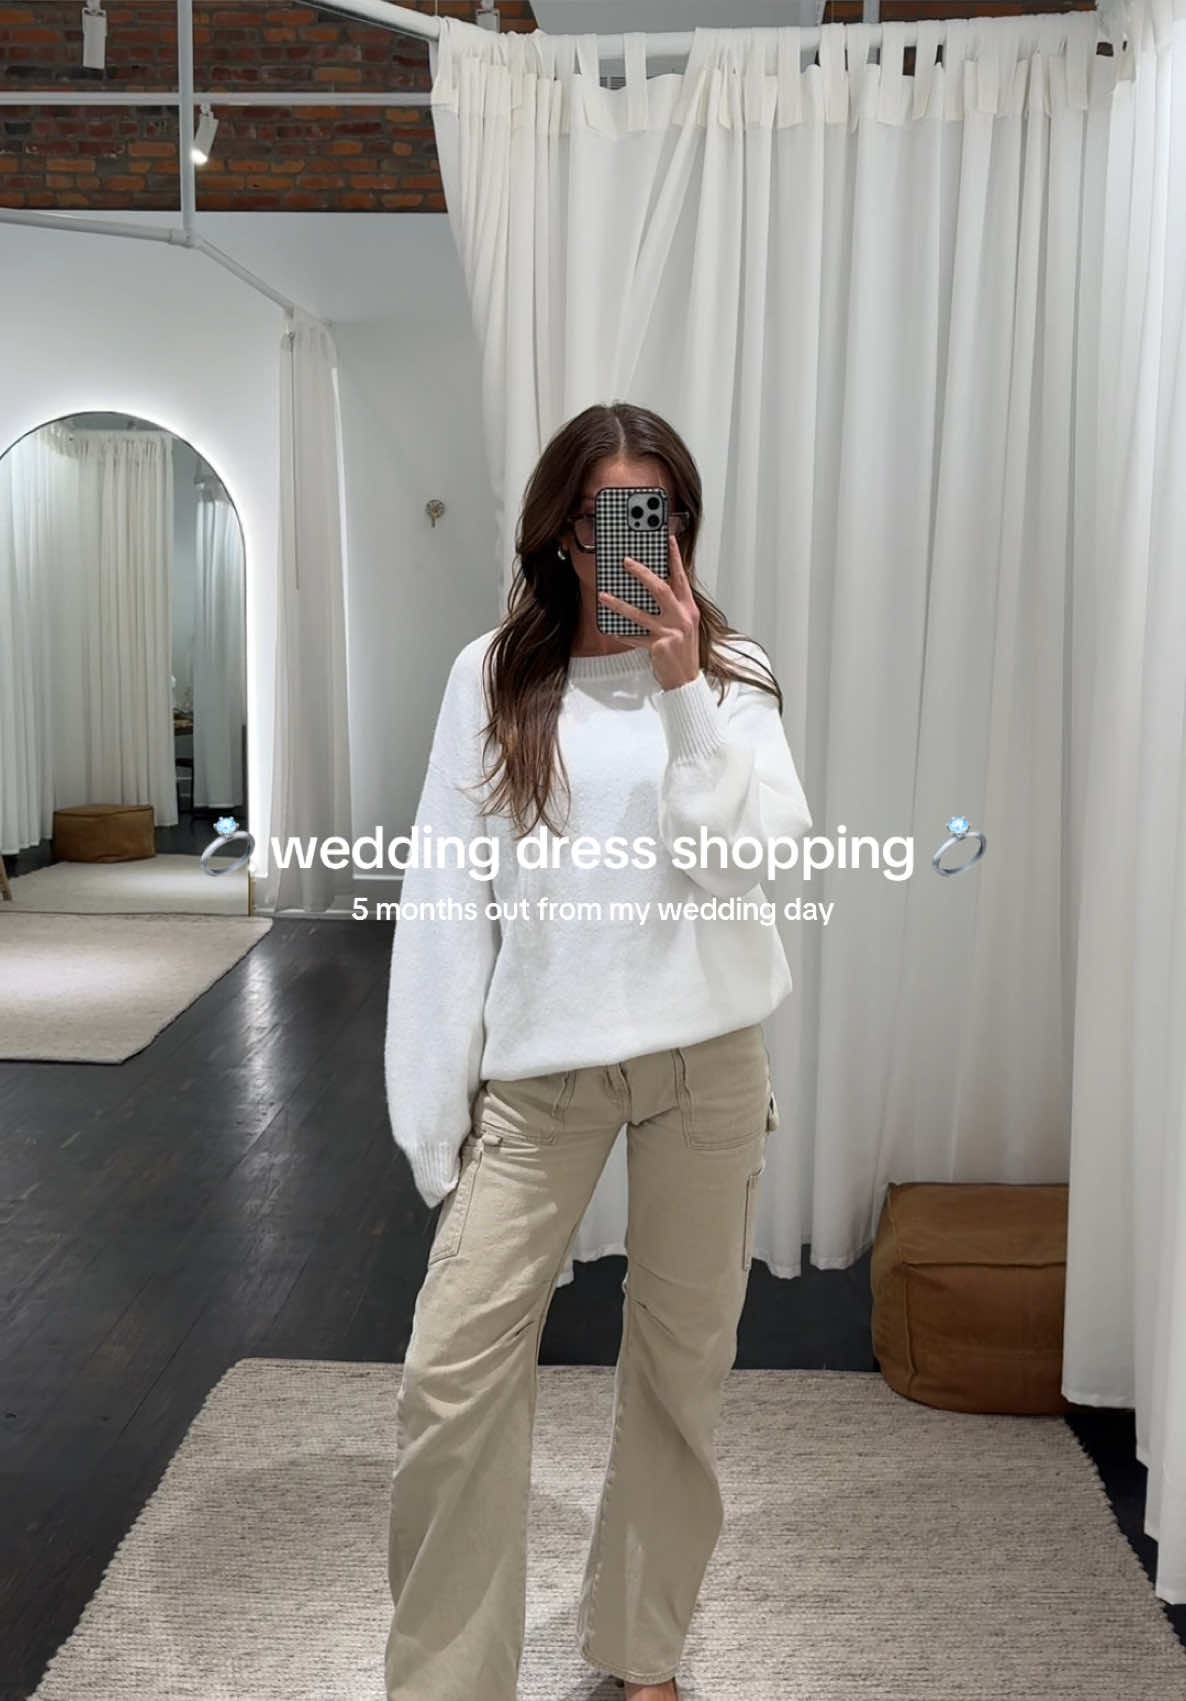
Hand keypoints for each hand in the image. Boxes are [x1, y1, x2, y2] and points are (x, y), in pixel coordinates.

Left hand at [596, 531, 700, 690]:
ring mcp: (671, 632)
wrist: (687, 679)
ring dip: (619, 604)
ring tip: (603, 595)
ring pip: (640, 613)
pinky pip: (635, 637)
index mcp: (689, 609)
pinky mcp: (659, 646)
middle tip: (626, 562)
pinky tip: (611, 628)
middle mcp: (682, 617)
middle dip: (641, 573)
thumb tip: (654, 586)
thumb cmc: (683, 651)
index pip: (681, 578)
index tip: (668, 540)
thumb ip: (673, 606)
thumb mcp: (684, 624)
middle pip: (660, 589)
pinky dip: (622, 632)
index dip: (675, 558)